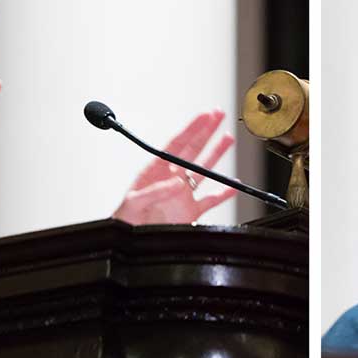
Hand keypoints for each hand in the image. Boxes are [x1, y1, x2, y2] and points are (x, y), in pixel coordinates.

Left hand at [112, 109, 237, 224]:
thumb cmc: (125, 221)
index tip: (204, 116)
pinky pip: (210, 200)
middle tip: (218, 115)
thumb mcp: (133, 203)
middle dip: (206, 131)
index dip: (192, 129)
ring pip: (203, 170)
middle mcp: (171, 180)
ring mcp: (182, 195)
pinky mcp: (189, 212)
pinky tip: (232, 185)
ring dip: (216, 154)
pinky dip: (223, 193)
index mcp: (156, 172)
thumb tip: (176, 184)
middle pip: (193, 150)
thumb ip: (154, 192)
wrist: (129, 242)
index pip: (177, 145)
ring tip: (227, 138)